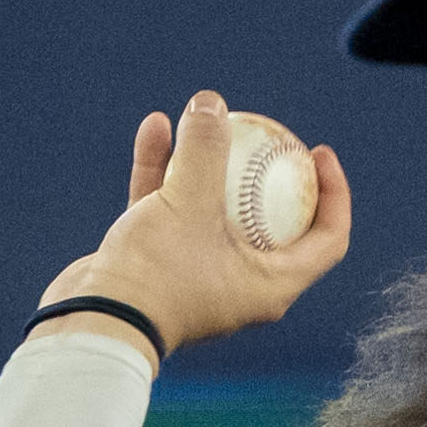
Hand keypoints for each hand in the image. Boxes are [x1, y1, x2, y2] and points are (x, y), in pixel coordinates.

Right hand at [44, 92, 359, 358]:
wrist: (92, 324)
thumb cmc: (155, 273)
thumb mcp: (189, 202)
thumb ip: (205, 150)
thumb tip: (211, 102)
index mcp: (271, 285)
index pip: (328, 240)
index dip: (334, 194)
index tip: (318, 152)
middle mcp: (241, 284)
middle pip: (275, 221)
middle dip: (270, 172)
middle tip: (269, 135)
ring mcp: (198, 274)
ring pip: (214, 208)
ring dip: (207, 161)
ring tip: (201, 116)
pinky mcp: (159, 264)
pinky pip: (171, 209)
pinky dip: (166, 172)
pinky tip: (156, 127)